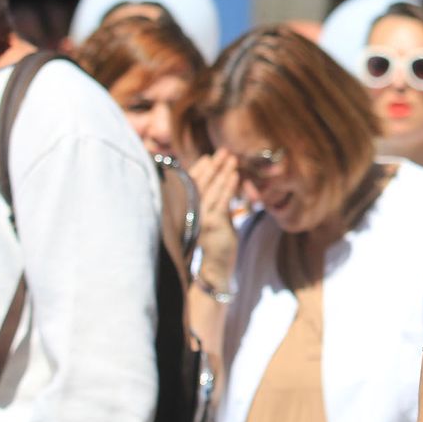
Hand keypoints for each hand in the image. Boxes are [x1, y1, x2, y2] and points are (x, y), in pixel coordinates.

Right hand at [189, 149, 239, 287]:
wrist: (212, 270)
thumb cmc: (214, 246)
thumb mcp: (213, 221)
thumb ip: (215, 204)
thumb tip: (223, 185)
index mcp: (187, 211)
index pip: (191, 185)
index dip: (199, 170)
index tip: (208, 157)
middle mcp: (189, 213)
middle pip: (200, 183)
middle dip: (213, 165)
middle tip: (223, 150)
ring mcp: (200, 217)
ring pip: (211, 189)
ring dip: (222, 172)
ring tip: (232, 158)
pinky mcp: (212, 224)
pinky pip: (222, 201)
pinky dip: (229, 187)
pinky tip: (235, 175)